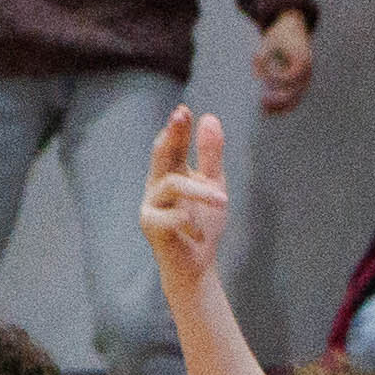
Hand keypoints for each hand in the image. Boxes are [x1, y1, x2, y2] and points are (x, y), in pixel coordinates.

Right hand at [139, 104, 231, 273]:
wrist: (197, 265)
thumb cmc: (202, 224)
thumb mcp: (213, 185)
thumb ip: (210, 155)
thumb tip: (210, 117)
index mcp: (170, 173)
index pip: (172, 145)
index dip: (177, 127)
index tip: (184, 110)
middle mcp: (156, 185)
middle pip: (161, 155)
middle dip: (171, 135)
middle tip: (181, 116)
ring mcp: (151, 205)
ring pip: (173, 184)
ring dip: (200, 191)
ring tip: (224, 200)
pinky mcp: (151, 226)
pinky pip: (172, 217)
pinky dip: (191, 224)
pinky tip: (200, 235)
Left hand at [252, 7, 315, 116]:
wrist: (292, 29)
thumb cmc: (279, 35)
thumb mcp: (267, 43)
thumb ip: (261, 59)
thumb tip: (256, 80)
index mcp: (302, 60)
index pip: (290, 76)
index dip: (276, 79)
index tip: (262, 76)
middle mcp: (307, 73)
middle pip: (295, 92)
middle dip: (277, 99)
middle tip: (260, 101)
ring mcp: (305, 80)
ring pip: (295, 100)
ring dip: (279, 107)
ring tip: (263, 112)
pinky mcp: (299, 84)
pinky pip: (292, 99)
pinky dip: (281, 106)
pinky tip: (268, 111)